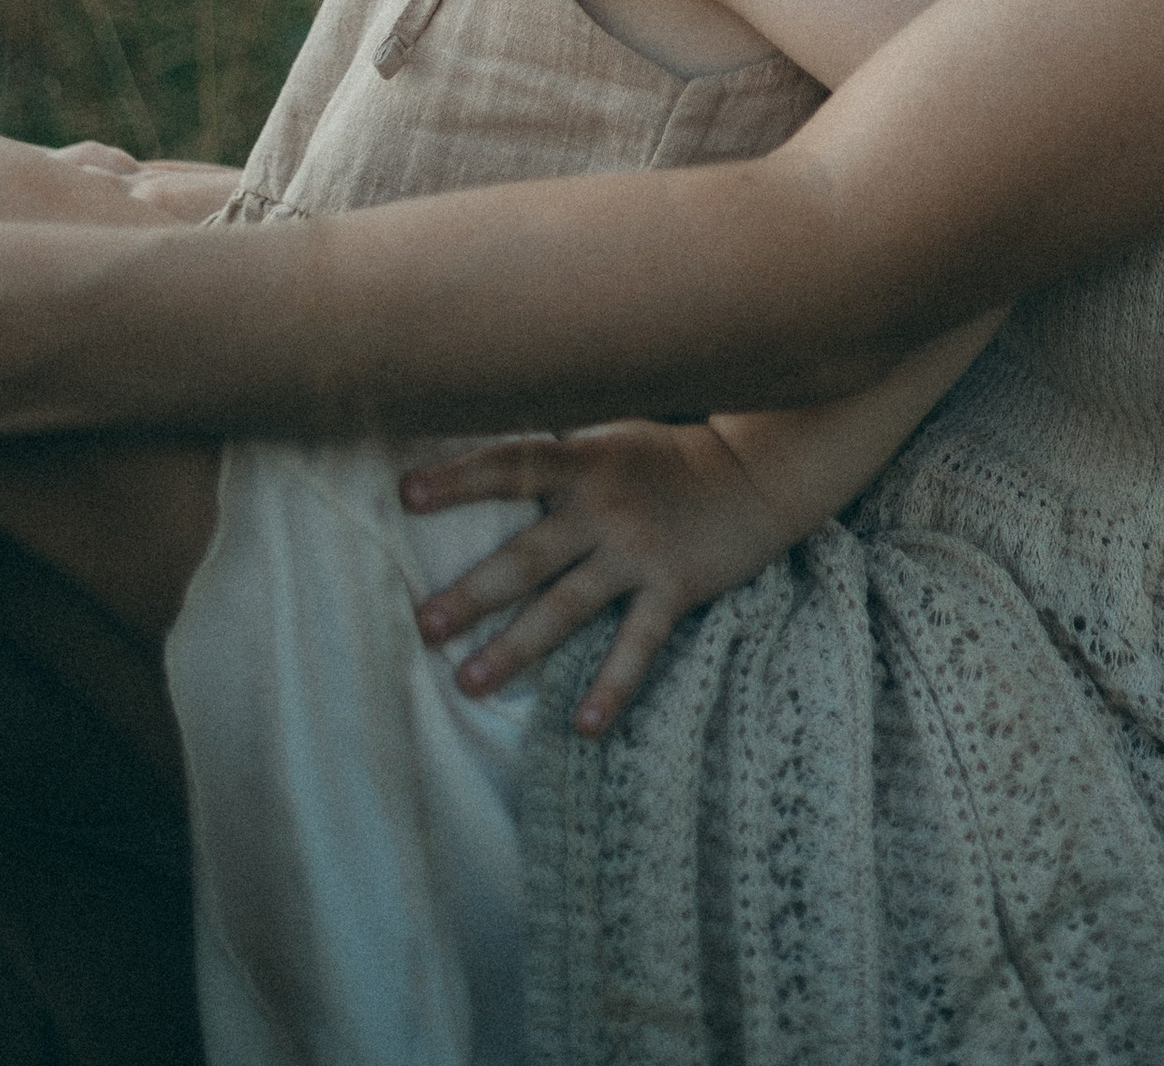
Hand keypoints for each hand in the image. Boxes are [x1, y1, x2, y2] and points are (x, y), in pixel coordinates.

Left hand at [400, 421, 795, 735]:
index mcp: (583, 463)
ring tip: (469, 683)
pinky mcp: (674, 586)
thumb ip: (559, 454)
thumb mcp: (611, 437)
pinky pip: (637, 645)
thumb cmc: (670, 456)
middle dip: (472, 591)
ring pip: (566, 606)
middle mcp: (604, 507)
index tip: (406, 494)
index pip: (510, 463)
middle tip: (422, 625)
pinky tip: (585, 728)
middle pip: (526, 554)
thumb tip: (492, 461)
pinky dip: (611, 687)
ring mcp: (638, 550)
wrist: (757, 469)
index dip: (459, 478)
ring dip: (516, 647)